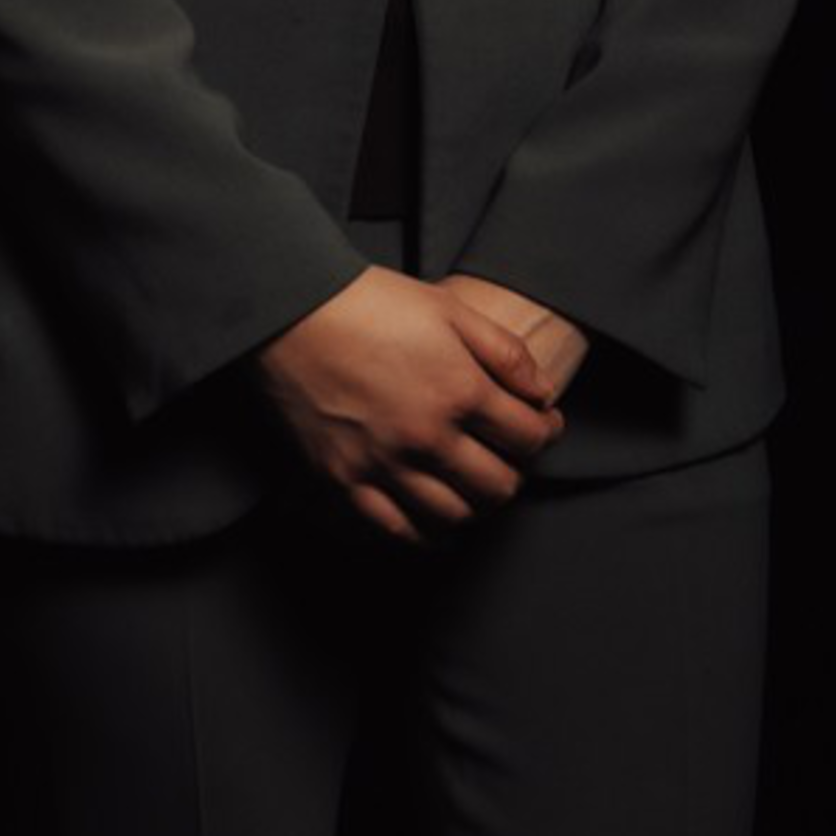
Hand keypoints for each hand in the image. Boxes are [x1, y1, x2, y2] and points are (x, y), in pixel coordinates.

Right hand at [254, 268, 564, 544]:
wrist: (291, 310)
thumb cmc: (370, 302)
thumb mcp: (450, 309)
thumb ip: (506, 353)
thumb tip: (542, 395)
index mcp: (460, 390)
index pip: (528, 438)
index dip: (544, 433)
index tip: (539, 425)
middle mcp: (427, 436)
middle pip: (497, 486)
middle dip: (514, 473)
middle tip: (507, 459)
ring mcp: (384, 463)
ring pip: (452, 515)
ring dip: (473, 506)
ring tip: (471, 487)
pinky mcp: (345, 478)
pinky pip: (396, 528)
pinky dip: (425, 532)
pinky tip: (434, 521)